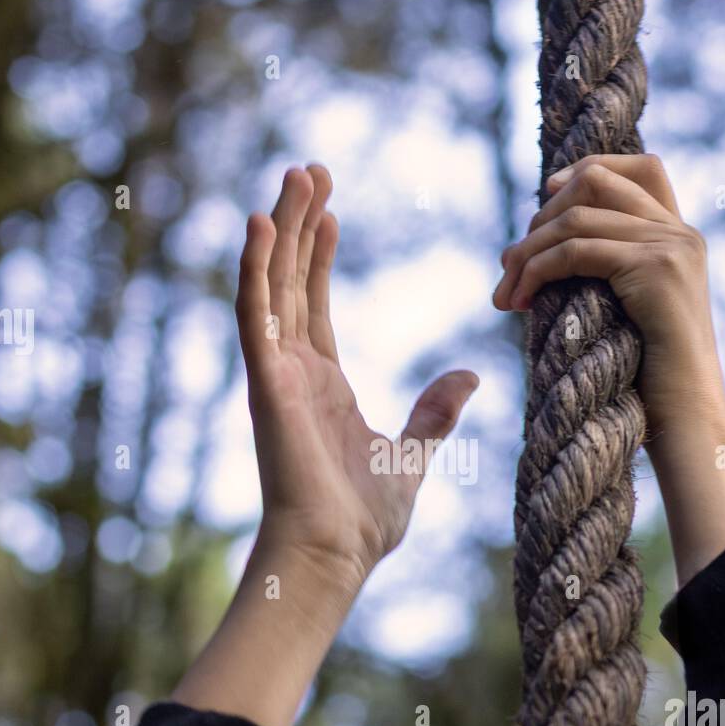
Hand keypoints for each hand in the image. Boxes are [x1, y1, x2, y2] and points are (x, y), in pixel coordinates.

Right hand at [236, 164, 478, 585]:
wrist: (335, 555)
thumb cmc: (363, 520)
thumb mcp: (411, 455)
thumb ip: (433, 414)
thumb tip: (468, 377)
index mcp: (322, 384)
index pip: (315, 303)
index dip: (320, 254)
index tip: (332, 210)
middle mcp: (293, 371)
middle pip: (292, 280)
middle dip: (301, 223)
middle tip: (311, 169)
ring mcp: (276, 374)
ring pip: (274, 284)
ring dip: (283, 228)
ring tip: (297, 175)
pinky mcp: (267, 384)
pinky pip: (258, 315)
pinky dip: (256, 269)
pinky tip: (263, 223)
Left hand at [493, 153, 724, 585]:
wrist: (688, 422)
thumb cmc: (652, 386)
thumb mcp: (633, 315)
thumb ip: (610, 275)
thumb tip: (550, 251)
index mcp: (682, 238)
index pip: (641, 167)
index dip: (585, 170)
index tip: (542, 199)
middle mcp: (681, 233)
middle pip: (597, 180)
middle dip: (540, 216)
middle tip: (507, 267)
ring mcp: (671, 247)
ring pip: (575, 216)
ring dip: (527, 251)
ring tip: (504, 292)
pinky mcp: (654, 270)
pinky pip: (576, 250)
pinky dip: (538, 269)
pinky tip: (520, 299)